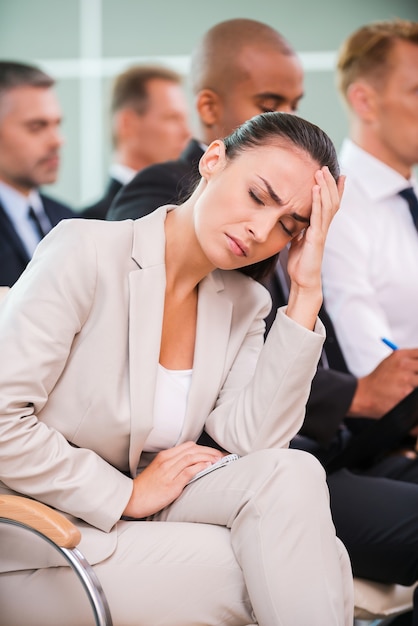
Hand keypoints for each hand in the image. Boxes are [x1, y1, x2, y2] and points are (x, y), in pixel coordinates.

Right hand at [123, 441, 222, 518]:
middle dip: (210, 451)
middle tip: (222, 455)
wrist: (132, 499)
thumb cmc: (146, 488)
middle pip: (193, 449)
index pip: (188, 446)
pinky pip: (188, 471)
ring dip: (208, 457)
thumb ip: (174, 466)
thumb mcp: (159, 471)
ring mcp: (168, 472)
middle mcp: (167, 461)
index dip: (204, 448)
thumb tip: (191, 466)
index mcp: (164, 456)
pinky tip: (208, 467)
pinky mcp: (171, 484)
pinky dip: (200, 467)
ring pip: (192, 457)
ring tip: (219, 460)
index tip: (215, 452)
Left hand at [286, 168, 344, 328]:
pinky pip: (318, 216)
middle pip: (331, 200)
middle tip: (326, 166)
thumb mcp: (296, 241)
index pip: (329, 204)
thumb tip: (293, 220)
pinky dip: (317, 201)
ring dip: (325, 187)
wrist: (303, 280)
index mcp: (319, 227)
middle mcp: (323, 227)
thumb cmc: (300, 263)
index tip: (337, 175)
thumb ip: (298, 229)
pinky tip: (315, 189)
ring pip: (327, 205)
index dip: (334, 190)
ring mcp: (321, 232)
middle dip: (329, 183)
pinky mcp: (316, 238)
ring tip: (321, 171)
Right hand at [349, 348, 417, 417]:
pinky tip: (404, 394)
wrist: (365, 395)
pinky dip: (412, 394)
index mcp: (400, 355)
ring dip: (415, 384)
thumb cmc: (378, 380)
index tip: (417, 369)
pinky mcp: (407, 393)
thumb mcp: (390, 362)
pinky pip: (416, 392)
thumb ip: (407, 359)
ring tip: (407, 387)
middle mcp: (404, 365)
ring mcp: (406, 379)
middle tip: (413, 379)